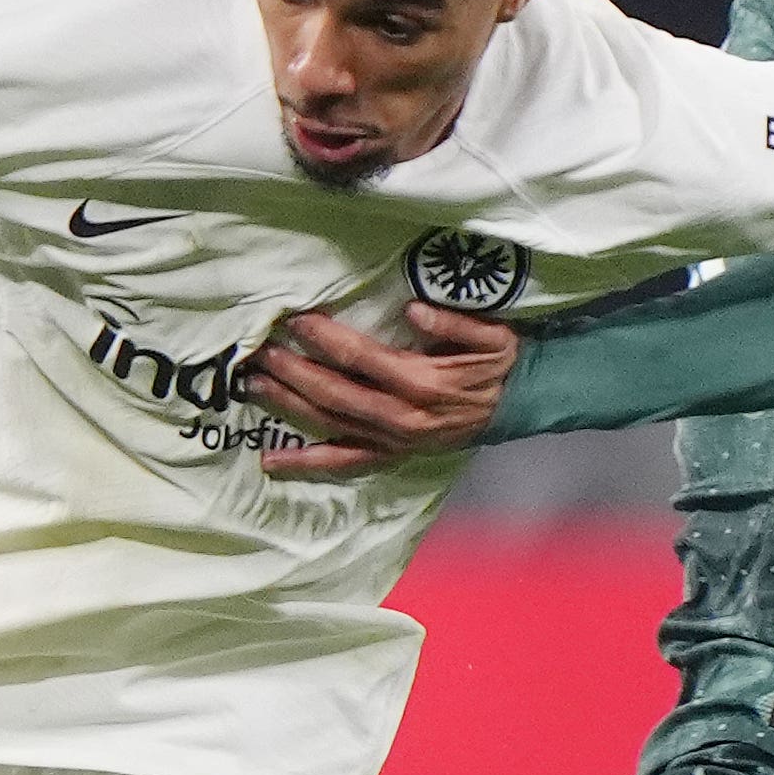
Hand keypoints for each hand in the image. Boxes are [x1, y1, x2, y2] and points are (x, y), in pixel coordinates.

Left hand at [245, 301, 522, 473]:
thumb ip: (454, 323)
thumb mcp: (492, 334)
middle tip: (259, 352)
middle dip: (292, 370)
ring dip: (289, 405)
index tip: (295, 320)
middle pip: (333, 391)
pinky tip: (272, 461)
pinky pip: (343, 462)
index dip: (324, 338)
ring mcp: (393, 440)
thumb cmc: (501, 363)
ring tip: (253, 386)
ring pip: (330, 423)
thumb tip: (414, 310)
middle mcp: (401, 416)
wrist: (520, 404)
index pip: (360, 357)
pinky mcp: (391, 454)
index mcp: (421, 382)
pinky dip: (306, 464)